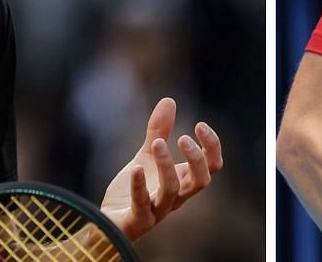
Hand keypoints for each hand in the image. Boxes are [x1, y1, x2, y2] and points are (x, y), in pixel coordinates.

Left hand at [99, 97, 222, 241]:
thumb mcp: (146, 156)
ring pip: (172, 191)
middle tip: (183, 137)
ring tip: (156, 143)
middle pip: (200, 181)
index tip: (200, 125)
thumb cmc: (134, 189)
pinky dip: (140, 187)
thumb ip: (159, 131)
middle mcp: (176, 197)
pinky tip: (135, 168)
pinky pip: (142, 207)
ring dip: (166, 166)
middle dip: (196, 159)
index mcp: (183, 181)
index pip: (211, 166)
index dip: (211, 147)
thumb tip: (170, 100)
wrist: (109, 221)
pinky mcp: (138, 221)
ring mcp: (158, 210)